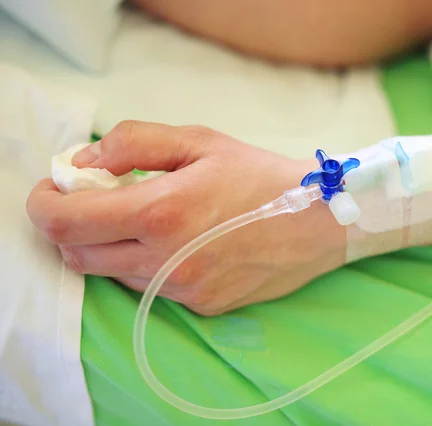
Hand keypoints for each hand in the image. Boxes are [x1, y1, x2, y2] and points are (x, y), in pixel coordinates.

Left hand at [27, 121, 345, 314]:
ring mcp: (183, 290)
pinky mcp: (200, 305)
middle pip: (78, 256)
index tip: (55, 188)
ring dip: (110, 245)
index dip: (45, 203)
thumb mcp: (200, 142)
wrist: (318, 221)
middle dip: (71, 227)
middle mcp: (166, 261)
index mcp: (162, 212)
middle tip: (96, 200)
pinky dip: (145, 263)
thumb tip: (86, 161)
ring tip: (147, 219)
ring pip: (112, 274)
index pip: (67, 223)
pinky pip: (150, 287)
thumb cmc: (261, 175)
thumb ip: (134, 143)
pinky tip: (179, 243)